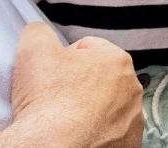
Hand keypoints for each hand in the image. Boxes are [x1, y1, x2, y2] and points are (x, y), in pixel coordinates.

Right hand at [8, 23, 142, 146]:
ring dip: (89, 109)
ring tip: (65, 118)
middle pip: (100, 78)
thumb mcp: (34, 49)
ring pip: (107, 107)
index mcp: (118, 60)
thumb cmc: (48, 100)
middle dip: (79, 83)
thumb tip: (39, 31)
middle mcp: (133, 90)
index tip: (52, 74)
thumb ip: (39, 32)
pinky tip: (78, 135)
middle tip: (56, 96)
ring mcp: (133, 121)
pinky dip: (96, 133)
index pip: (88, 48)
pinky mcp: (128, 145)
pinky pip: (111, 132)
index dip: (64, 57)